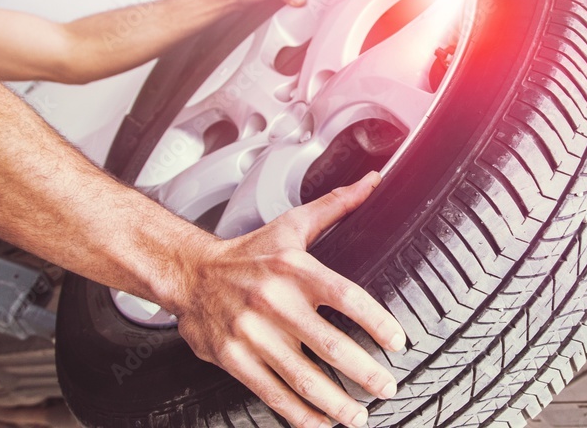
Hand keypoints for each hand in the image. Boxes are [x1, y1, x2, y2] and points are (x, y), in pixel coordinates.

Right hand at [170, 172, 404, 427]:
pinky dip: (299, 413)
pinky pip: (272, 392)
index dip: (375, 321)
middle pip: (328, 345)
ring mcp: (253, 334)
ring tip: (359, 415)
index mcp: (294, 269)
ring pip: (302, 377)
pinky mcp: (234, 358)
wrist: (189, 274)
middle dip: (364, 372)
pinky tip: (320, 422)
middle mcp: (274, 302)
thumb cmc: (248, 253)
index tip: (398, 342)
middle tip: (387, 386)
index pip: (344, 297)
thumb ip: (336, 206)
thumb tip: (372, 181)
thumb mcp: (292, 224)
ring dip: (336, 403)